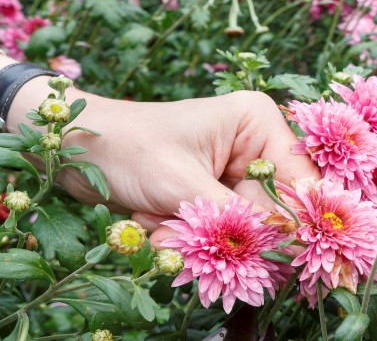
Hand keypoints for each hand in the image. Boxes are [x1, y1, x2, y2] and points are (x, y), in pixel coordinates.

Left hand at [55, 90, 320, 242]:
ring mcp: (232, 171)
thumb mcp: (183, 185)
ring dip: (198, 235)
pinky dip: (185, 234)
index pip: (300, 180)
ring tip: (158, 221)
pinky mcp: (211, 193)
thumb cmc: (128, 149)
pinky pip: (216, 229)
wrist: (76, 150)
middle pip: (271, 209)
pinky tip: (152, 219)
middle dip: (225, 230)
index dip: (294, 221)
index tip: (276, 253)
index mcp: (257, 122)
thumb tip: (283, 247)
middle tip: (181, 229)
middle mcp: (253, 144)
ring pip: (240, 226)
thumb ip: (236, 218)